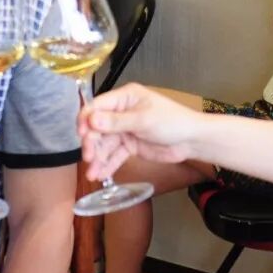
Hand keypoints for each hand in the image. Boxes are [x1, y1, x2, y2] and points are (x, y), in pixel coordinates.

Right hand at [78, 83, 202, 179]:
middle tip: (89, 157)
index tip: (81, 134)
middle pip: (98, 127)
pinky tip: (100, 175)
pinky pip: (114, 155)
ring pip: (105, 144)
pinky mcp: (130, 145)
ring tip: (92, 173)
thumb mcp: (144, 120)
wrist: (191, 140)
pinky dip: (107, 164)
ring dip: (97, 158)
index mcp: (125, 98)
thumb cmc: (173, 121)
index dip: (86, 119)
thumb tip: (92, 120)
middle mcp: (122, 112)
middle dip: (92, 142)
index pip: (97, 106)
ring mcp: (125, 129)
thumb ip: (117, 122)